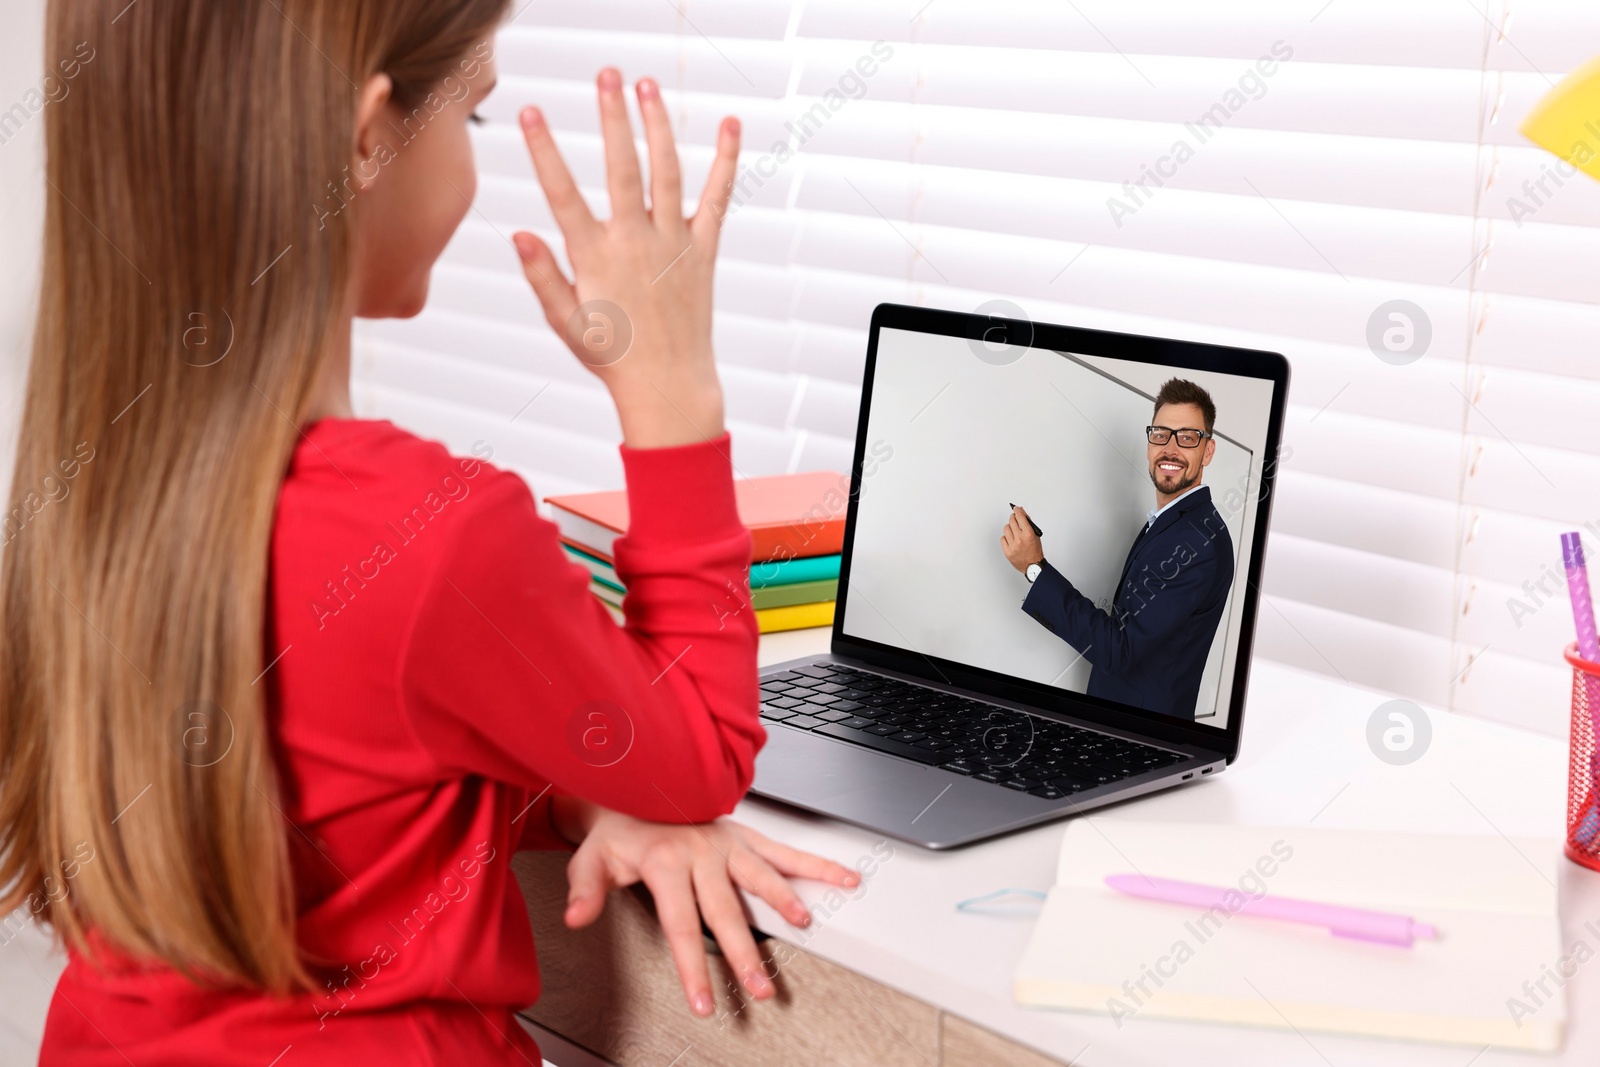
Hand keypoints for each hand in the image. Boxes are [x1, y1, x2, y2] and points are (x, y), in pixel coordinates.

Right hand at [511, 69, 741, 448]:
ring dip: (657, 125)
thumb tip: (519, 234)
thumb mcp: (566, 324)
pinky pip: (717, 198)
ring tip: (646, 85)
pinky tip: (729, 125)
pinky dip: (726, 161)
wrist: (669, 386)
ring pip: (666, 172)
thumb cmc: (613, 357)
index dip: (544, 150)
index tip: (529, 111)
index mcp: (596, 258)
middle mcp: (636, 243)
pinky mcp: (704, 251)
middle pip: (621, 168)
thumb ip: (543, 277)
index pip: (562, 193)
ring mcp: (674, 244)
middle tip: (606, 74)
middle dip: (612, 118)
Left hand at [552, 799, 859, 1017]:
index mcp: (665, 863)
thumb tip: (577, 916)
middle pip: (725, 911)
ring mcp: (728, 844)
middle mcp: (701, 853)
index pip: (680, 925)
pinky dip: (816, 864)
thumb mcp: (592, 856)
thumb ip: (586, 888)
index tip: (703, 1003)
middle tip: (759, 987)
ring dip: (784, 902)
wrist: (642, 783)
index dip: (691, 968)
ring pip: (761, 878)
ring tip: (803, 926)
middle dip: (743, 953)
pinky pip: (785, 852)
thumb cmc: (621, 827)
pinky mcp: (747, 838)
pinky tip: (843, 877)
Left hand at [1001, 505, 1042, 572]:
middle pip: (1011, 521)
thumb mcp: (1035, 535)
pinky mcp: (1007, 551)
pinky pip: (1003, 539)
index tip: (1016, 508)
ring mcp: (1013, 545)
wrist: (1033, 566)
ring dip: (1009, 527)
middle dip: (1013, 518)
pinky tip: (1011, 539)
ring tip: (1014, 531)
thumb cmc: (1035, 551)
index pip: (1020, 517)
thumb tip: (1022, 513)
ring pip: (1006, 529)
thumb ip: (1028, 523)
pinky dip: (1006, 537)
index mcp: (1028, 534)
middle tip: (1014, 519)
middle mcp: (1020, 539)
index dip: (1017, 511)